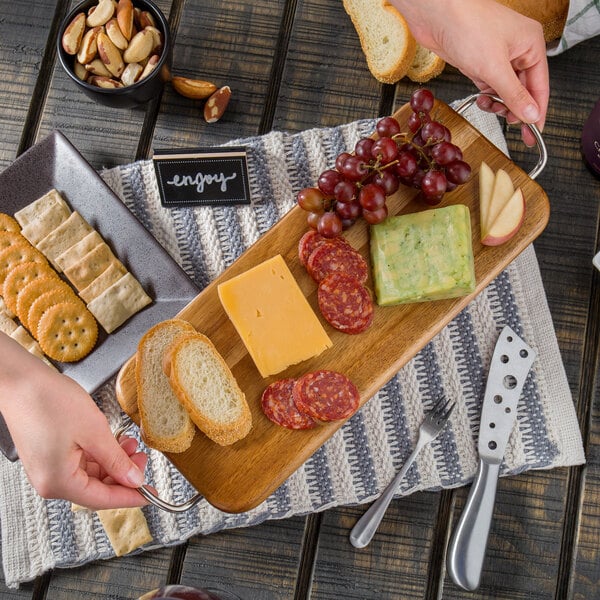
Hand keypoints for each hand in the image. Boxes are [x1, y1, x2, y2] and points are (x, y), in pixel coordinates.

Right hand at [0, 333, 147, 509]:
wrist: (21, 382)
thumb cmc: (49, 401)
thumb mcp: (94, 432)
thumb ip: (116, 460)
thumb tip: (134, 479)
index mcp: (58, 482)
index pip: (102, 499)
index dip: (130, 496)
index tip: (150, 494)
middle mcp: (49, 481)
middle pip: (96, 488)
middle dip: (123, 474)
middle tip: (142, 458)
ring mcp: (48, 469)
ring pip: (90, 475)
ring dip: (113, 462)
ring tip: (130, 444)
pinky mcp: (49, 456)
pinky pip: (80, 463)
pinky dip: (99, 455)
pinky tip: (113, 442)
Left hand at [392, 0, 548, 145]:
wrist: (436, 15)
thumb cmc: (467, 26)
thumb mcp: (494, 68)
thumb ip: (513, 95)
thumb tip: (530, 114)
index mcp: (530, 44)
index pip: (540, 85)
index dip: (537, 111)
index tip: (534, 133)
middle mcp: (517, 49)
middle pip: (523, 89)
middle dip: (515, 108)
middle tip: (510, 125)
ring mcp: (497, 56)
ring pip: (505, 89)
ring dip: (499, 103)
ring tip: (491, 108)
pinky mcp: (479, 61)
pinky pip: (490, 85)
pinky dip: (487, 96)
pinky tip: (483, 100)